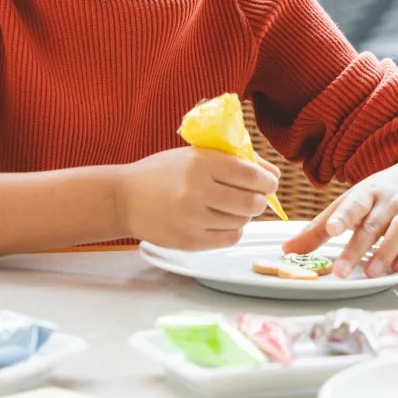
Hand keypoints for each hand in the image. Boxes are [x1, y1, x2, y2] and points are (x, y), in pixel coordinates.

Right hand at [119, 146, 278, 250]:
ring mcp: (193, 219)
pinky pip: (230, 238)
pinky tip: (221, 220)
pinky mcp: (190, 242)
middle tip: (252, 196)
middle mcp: (197, 191)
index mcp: (200, 163)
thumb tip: (273, 174)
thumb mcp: (195, 154)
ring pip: (243, 221)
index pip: (252, 176)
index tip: (268, 182)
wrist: (124, 199)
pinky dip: (233, 229)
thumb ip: (235, 160)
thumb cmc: (163, 172)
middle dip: (259, 199)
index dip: (268, 181)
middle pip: (252, 202)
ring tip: (231, 206)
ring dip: (244, 215)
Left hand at [282, 159, 397, 277]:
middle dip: (357, 248)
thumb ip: (320, 228)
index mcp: (367, 193)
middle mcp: (390, 201)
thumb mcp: (351, 202)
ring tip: (372, 272)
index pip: (353, 204)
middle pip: (372, 224)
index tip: (332, 229)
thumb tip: (288, 250)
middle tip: (341, 271)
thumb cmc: (382, 195)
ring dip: (387, 251)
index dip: (343, 216)